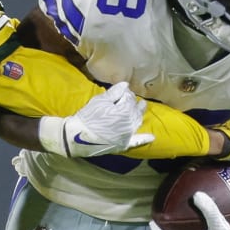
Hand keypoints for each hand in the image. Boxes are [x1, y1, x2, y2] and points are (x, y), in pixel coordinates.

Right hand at [40, 81, 154, 157]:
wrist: (78, 137)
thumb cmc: (88, 117)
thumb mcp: (100, 101)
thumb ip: (115, 92)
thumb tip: (126, 85)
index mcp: (125, 110)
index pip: (129, 98)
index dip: (126, 93)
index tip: (121, 92)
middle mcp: (130, 123)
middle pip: (135, 109)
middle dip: (133, 102)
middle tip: (128, 98)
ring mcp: (128, 135)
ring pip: (138, 121)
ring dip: (140, 114)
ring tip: (141, 107)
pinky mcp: (123, 144)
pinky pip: (137, 142)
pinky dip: (144, 139)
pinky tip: (152, 137)